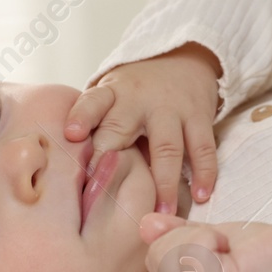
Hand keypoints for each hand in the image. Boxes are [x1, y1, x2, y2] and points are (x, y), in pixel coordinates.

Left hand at [65, 43, 222, 213]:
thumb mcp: (111, 96)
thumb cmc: (135, 92)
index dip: (82, 116)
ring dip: (166, 182)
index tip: (72, 134)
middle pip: (125, 128)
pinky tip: (201, 194)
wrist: (182, 58)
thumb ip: (94, 125)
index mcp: (112, 94)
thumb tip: (66, 172)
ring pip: (168, 147)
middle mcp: (139, 100)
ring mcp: (172, 109)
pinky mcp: (199, 116)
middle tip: (108, 195)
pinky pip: (203, 147)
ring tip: (163, 212)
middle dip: (117, 160)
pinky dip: (204, 172)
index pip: (93, 102)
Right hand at [138, 214, 271, 271]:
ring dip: (201, 236)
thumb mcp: (211, 239)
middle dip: (190, 235)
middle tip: (224, 246)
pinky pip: (191, 252)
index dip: (182, 237)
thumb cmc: (263, 255)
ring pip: (170, 251)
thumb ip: (178, 235)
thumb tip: (146, 223)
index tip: (215, 242)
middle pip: (157, 254)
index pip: (154, 255)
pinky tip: (231, 252)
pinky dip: (208, 240)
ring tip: (229, 250)